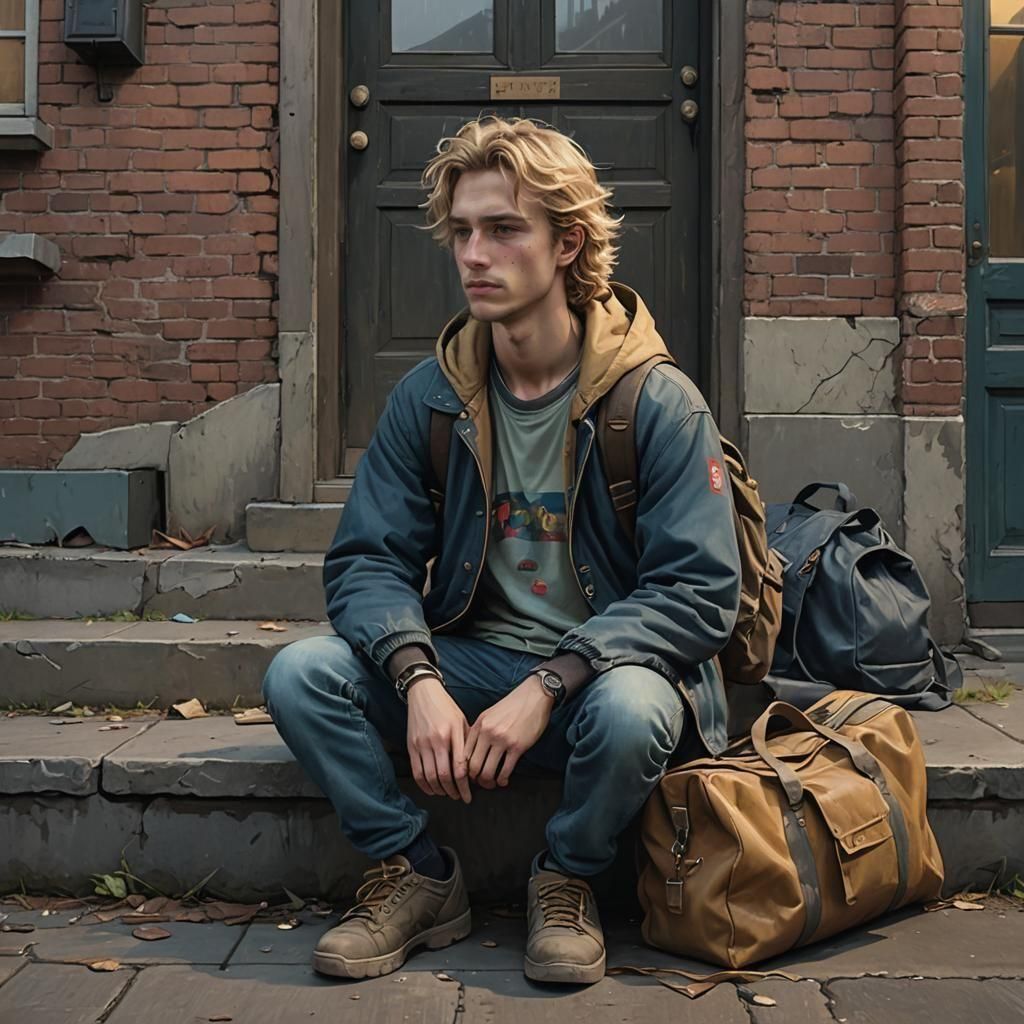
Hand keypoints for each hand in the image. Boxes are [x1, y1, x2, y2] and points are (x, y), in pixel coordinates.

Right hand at [406, 676, 471, 802]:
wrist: (423, 693)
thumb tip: (475, 766)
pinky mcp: (411, 746)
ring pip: (429, 777)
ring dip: (439, 790)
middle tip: (459, 797)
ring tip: (447, 794)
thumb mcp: (462, 720)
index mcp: (453, 733)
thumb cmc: (447, 707)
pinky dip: (424, 785)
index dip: (464, 786)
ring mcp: (422, 744)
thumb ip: (467, 743)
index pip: (460, 767)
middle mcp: (437, 739)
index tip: (469, 795)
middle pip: (444, 775)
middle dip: (453, 791)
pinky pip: (416, 772)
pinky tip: (432, 789)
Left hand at [465, 675, 553, 789]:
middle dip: (475, 779)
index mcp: (479, 725)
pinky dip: (502, 780)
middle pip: (473, 766)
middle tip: (480, 782)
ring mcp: (502, 740)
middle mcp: (487, 733)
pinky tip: (503, 780)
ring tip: (491, 783)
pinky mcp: (517, 747)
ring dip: (488, 782)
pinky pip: (505, 770)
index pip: (464, 753)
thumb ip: (479, 730)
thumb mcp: (489, 714)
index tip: (469, 773)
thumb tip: (472, 749)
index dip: (464, 768)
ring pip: (487, 771)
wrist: (534, 696)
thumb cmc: (513, 705)